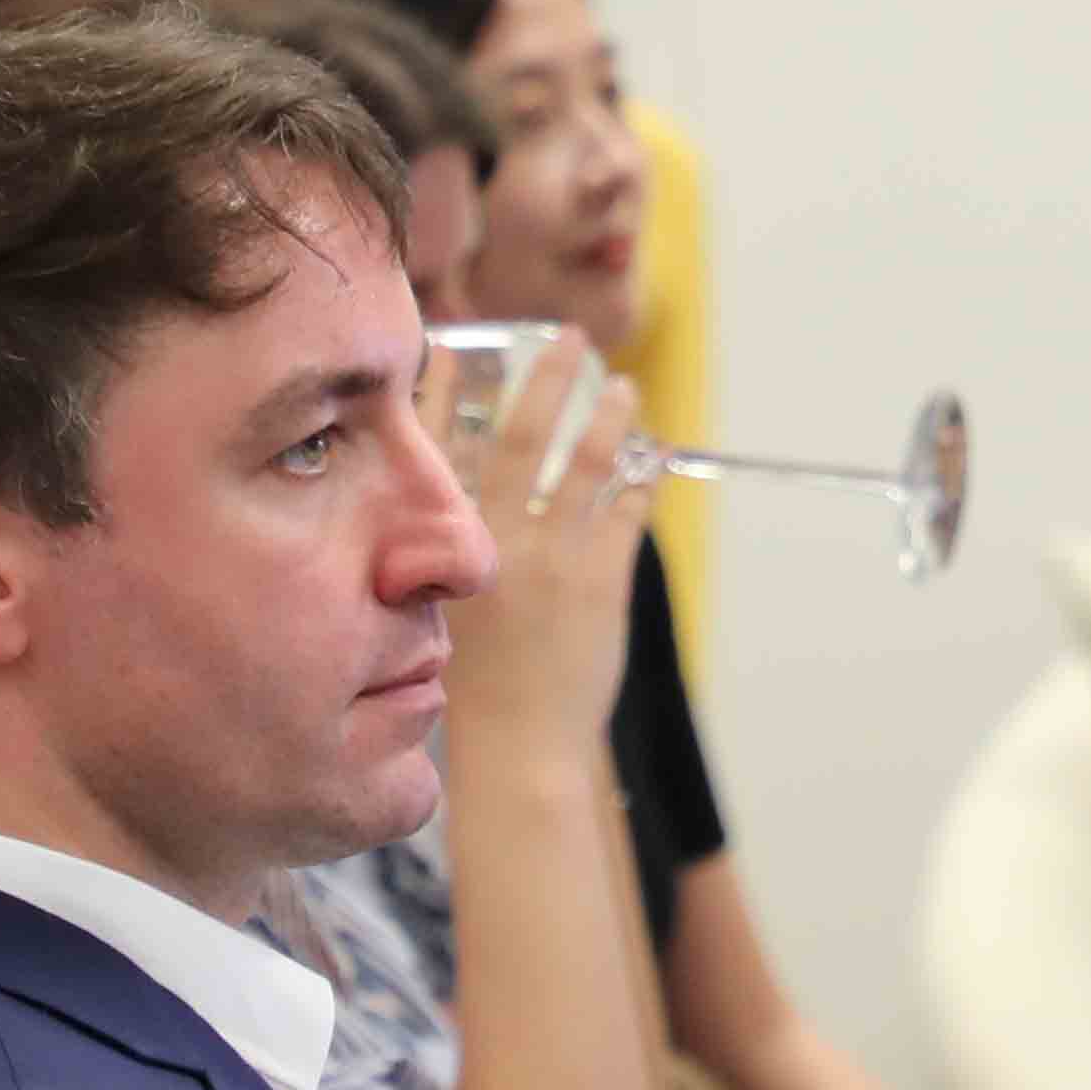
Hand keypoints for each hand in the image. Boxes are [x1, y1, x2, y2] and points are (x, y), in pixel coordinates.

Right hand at [438, 333, 651, 739]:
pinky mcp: (602, 583)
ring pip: (588, 466)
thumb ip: (446, 550)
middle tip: (569, 341)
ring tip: (627, 388)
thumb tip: (456, 496)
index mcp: (446, 546)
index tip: (454, 348)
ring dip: (611, 419)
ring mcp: (555, 559)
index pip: (446, 448)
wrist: (517, 748)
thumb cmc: (473, 686)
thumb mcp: (436, 609)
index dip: (450, 393)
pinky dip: (643, 479)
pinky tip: (654, 456)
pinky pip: (628, 513)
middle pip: (527, 437)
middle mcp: (499, 542)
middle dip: (549, 380)